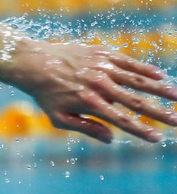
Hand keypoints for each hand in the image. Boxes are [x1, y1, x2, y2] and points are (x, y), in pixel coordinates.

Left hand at [17, 41, 176, 142]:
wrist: (34, 63)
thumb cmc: (46, 94)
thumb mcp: (59, 118)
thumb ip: (86, 128)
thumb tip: (111, 139)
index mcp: (90, 103)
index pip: (122, 120)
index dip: (141, 130)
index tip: (158, 139)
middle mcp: (100, 85)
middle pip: (136, 102)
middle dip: (159, 113)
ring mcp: (103, 67)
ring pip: (138, 80)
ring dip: (160, 89)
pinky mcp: (103, 54)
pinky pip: (129, 62)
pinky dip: (145, 69)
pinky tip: (159, 76)